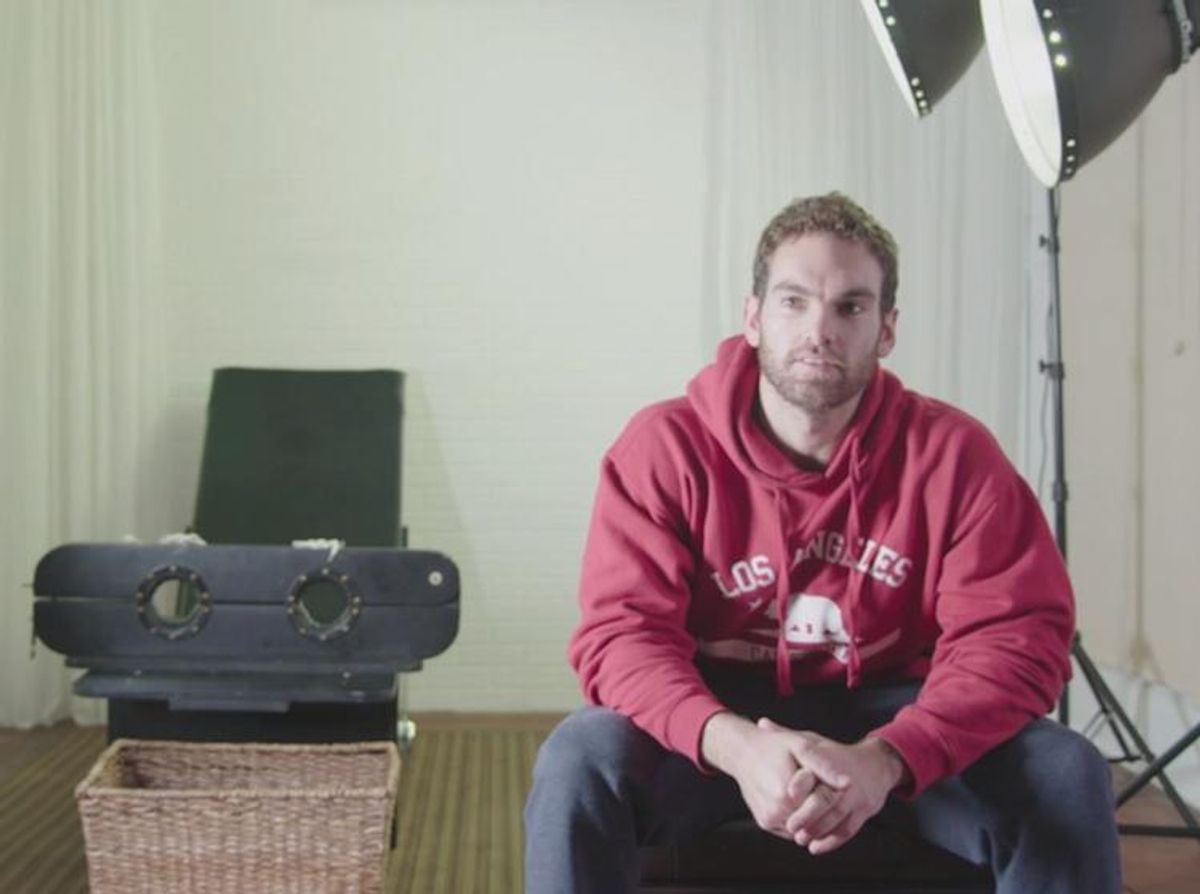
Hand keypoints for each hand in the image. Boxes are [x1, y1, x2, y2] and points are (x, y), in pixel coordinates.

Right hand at [700, 712, 819, 837]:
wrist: (741, 753)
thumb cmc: (772, 746)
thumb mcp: (800, 746)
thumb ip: (824, 766)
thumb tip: (847, 783)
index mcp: (788, 793)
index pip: (824, 803)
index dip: (829, 791)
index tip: (824, 779)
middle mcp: (777, 811)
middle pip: (815, 818)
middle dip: (820, 805)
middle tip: (816, 786)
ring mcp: (770, 820)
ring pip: (804, 826)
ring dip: (810, 814)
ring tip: (805, 791)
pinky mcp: (765, 823)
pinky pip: (791, 827)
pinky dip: (798, 817)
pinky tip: (796, 799)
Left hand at [755, 718, 907, 854]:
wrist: (876, 765)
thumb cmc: (837, 754)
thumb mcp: (813, 742)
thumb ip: (786, 734)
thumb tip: (761, 723)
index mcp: (831, 760)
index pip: (818, 769)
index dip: (802, 782)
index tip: (788, 793)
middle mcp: (846, 779)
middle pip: (828, 799)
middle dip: (809, 814)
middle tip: (791, 825)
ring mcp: (857, 797)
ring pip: (838, 817)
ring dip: (818, 830)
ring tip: (800, 838)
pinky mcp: (864, 812)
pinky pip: (848, 829)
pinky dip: (832, 841)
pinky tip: (817, 847)